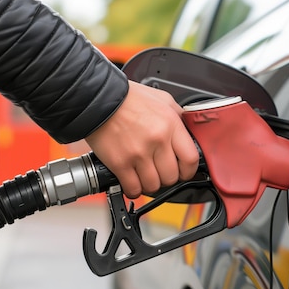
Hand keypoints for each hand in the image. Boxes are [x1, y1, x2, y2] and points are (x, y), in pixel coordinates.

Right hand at [84, 80, 198, 197]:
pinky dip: (134, 189)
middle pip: (172, 176)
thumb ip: (177, 117)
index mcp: (170, 125)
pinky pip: (133, 188)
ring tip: (144, 176)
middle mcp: (157, 140)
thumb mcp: (162, 99)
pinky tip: (132, 182)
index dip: (188, 170)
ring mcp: (138, 153)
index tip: (183, 171)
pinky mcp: (120, 163)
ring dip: (150, 184)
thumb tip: (188, 132)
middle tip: (160, 172)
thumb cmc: (127, 98)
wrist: (97, 100)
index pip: (191, 159)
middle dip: (167, 177)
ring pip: (154, 186)